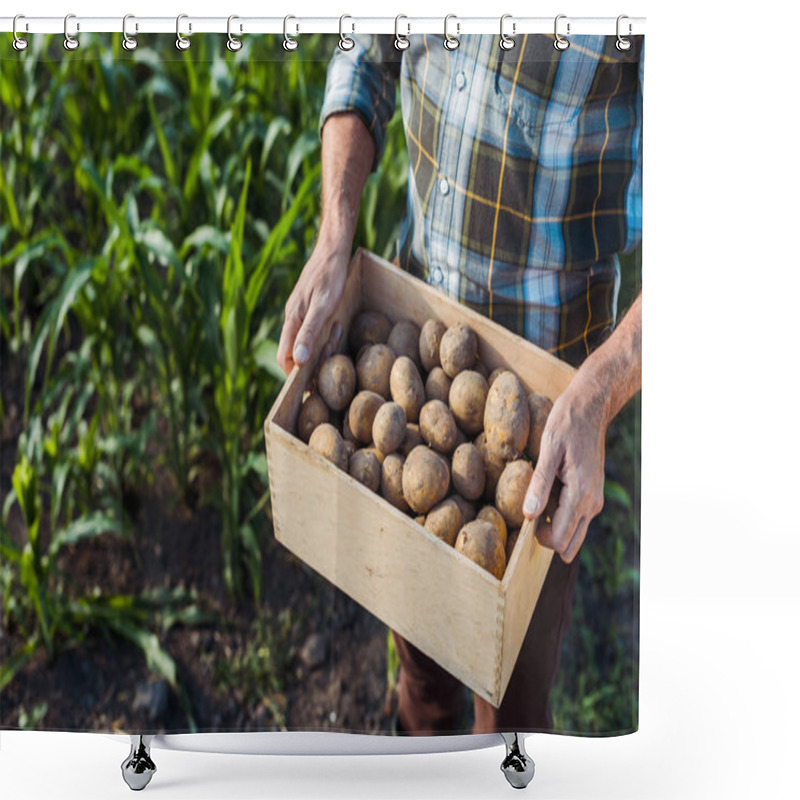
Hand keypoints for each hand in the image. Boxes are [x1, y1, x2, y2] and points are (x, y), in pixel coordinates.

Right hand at [277, 243, 348, 375]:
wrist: (333, 250)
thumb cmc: (330, 276)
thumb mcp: (323, 306)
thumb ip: (310, 332)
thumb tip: (299, 360)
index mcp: (292, 321)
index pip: (285, 358)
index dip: (296, 375)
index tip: (312, 386)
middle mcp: (292, 320)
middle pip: (296, 353)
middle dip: (313, 361)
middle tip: (332, 355)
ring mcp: (300, 314)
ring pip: (306, 342)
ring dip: (323, 344)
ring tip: (337, 331)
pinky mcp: (309, 310)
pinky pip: (314, 331)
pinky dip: (326, 334)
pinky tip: (337, 325)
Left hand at [522, 372, 607, 563]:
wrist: (591, 407)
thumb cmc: (567, 423)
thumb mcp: (549, 448)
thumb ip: (540, 484)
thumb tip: (529, 516)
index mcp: (581, 494)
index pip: (560, 539)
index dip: (538, 536)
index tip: (525, 515)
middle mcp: (592, 503)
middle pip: (568, 545)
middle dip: (547, 537)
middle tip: (531, 509)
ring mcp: (594, 500)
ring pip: (573, 534)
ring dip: (555, 525)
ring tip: (541, 496)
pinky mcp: (592, 494)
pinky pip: (576, 518)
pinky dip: (561, 514)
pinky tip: (550, 491)